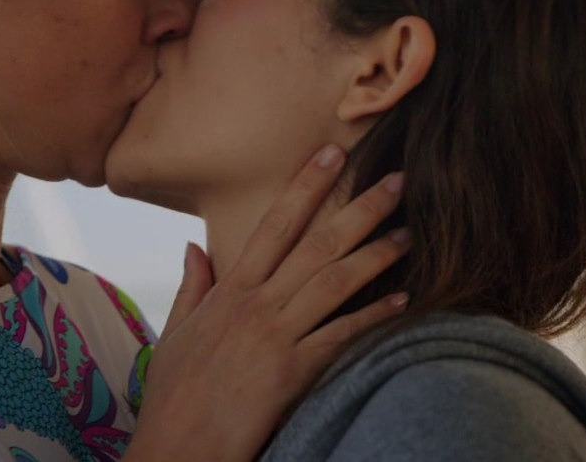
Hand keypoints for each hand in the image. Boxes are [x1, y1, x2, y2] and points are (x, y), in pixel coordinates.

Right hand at [124, 145, 410, 461]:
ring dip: (377, 254)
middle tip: (398, 179)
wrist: (177, 448)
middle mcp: (256, 305)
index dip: (306, 185)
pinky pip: (341, 335)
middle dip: (361, 208)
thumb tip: (194, 246)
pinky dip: (373, 316)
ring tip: (411, 232)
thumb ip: (192, 286)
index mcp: (229, 290)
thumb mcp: (175, 333)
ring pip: (335, 281)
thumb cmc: (175, 395)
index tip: (332, 153)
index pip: (274, 224)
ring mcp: (276, 337)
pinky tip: (402, 300)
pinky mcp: (292, 373)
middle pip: (317, 244)